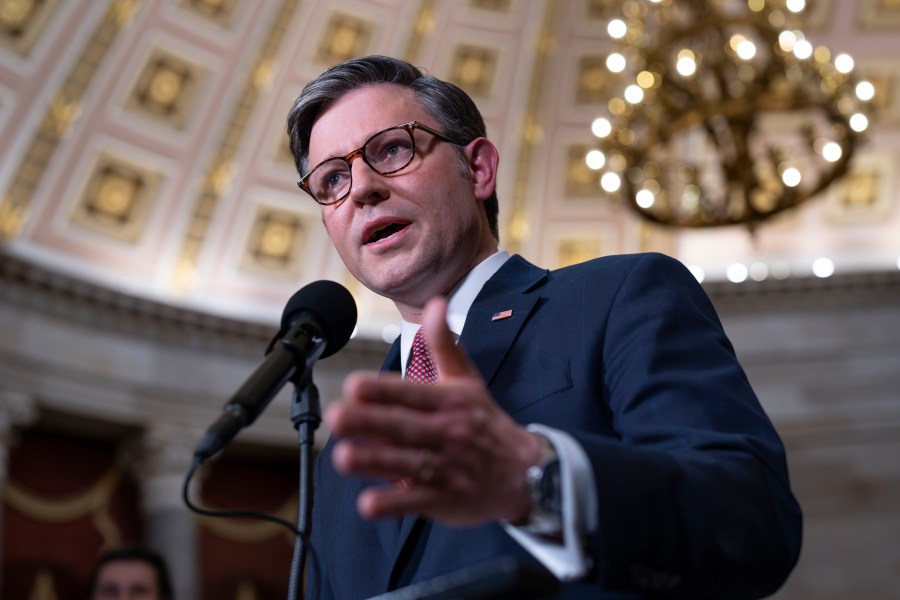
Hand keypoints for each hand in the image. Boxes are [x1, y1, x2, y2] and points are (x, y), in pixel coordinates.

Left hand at [324, 297, 540, 525]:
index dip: (384, 390)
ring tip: (342, 457)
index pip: (412, 393)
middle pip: (404, 427)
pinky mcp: (445, 499)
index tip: (354, 385)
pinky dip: (393, 504)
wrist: (526, 472)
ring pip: (406, 464)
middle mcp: (447, 433)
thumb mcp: (468, 379)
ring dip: (374, 462)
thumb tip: (435, 302)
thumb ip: (444, 343)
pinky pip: (416, 502)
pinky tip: (369, 504)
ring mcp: (446, 468)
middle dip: (370, 422)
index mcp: (449, 402)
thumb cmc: (486, 421)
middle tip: (336, 417)